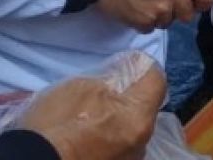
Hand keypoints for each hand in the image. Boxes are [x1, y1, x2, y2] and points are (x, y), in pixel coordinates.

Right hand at [21, 65, 165, 159]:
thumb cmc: (56, 123)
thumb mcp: (81, 86)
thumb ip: (111, 80)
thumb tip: (125, 79)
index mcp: (138, 118)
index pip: (157, 80)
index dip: (142, 66)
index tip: (127, 63)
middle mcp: (142, 144)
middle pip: (145, 108)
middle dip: (129, 97)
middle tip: (104, 90)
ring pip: (132, 130)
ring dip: (119, 120)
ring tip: (93, 117)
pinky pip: (120, 148)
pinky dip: (110, 139)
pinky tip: (88, 136)